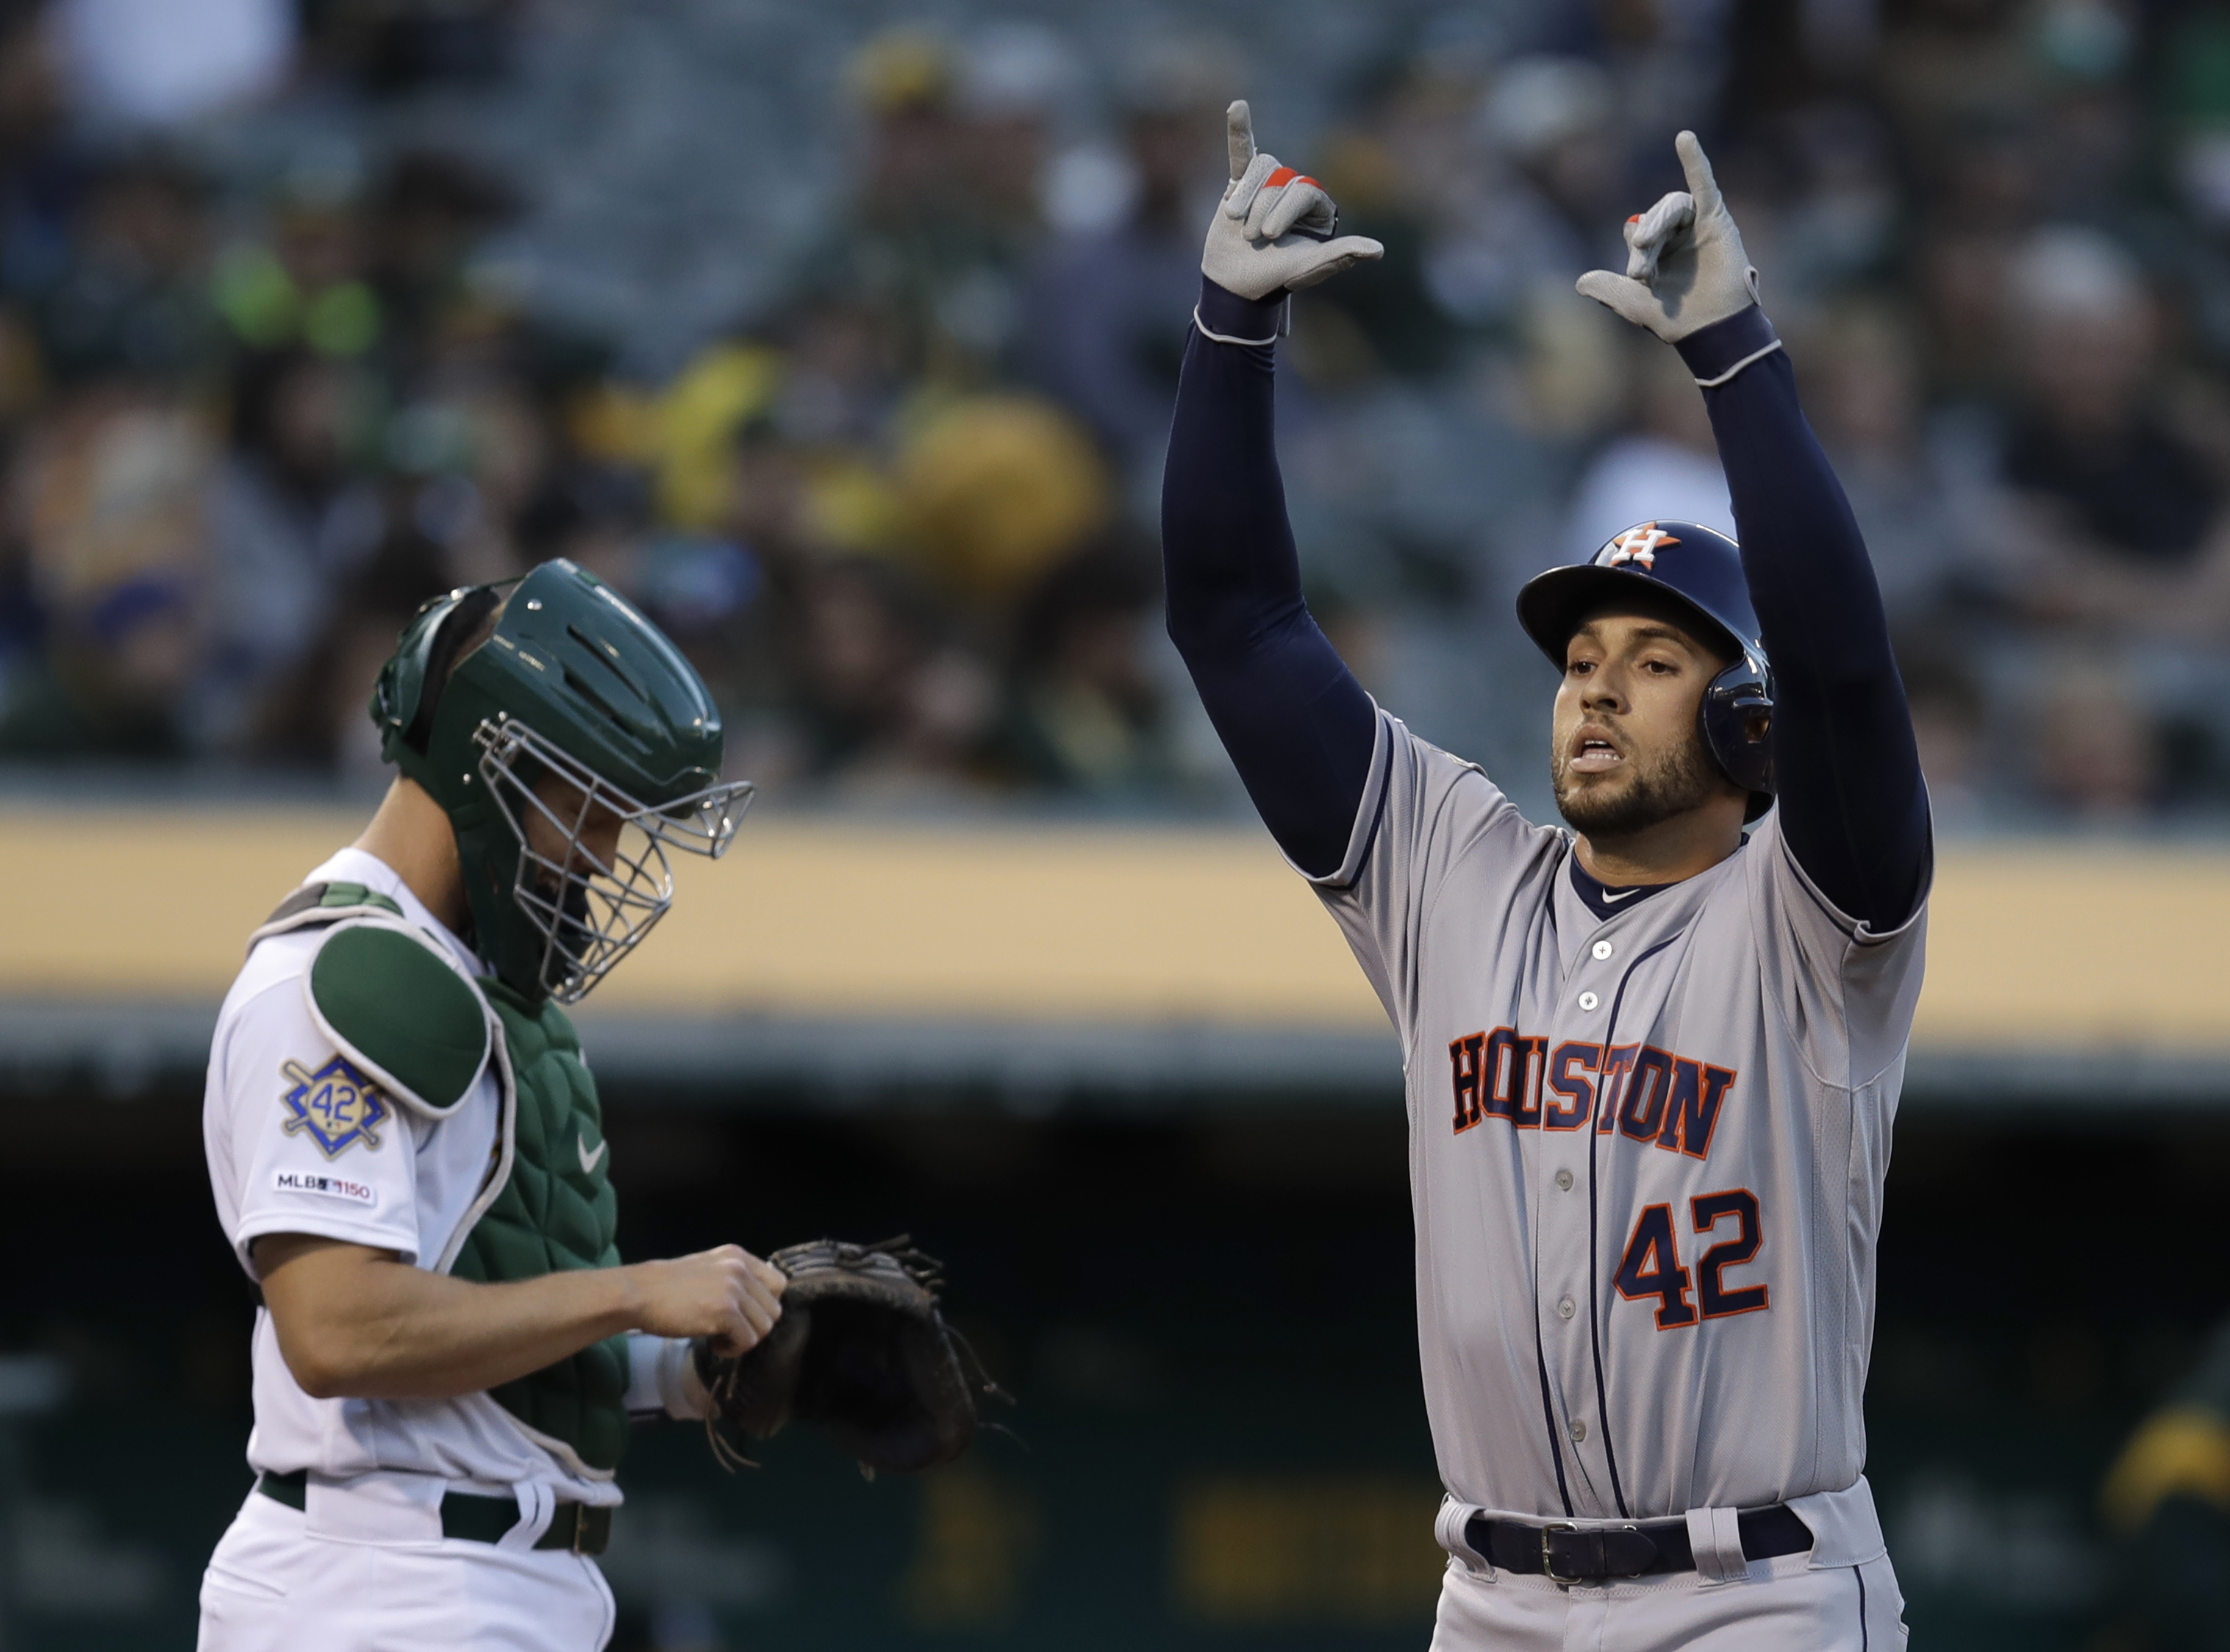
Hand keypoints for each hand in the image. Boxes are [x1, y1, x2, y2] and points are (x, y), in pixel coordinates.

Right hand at [628, 1245, 784, 1355]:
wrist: (639, 1294)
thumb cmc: (667, 1287)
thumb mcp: (708, 1269)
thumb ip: (734, 1278)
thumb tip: (757, 1302)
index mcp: (738, 1256)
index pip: (778, 1283)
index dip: (764, 1305)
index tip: (744, 1315)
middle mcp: (740, 1268)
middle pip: (774, 1309)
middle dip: (754, 1325)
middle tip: (729, 1330)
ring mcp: (734, 1289)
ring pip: (764, 1327)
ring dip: (744, 1339)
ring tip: (720, 1336)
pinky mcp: (725, 1311)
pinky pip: (748, 1340)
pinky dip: (732, 1349)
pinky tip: (713, 1343)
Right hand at [1202, 100, 1382, 300]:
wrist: (1236, 282)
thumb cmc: (1276, 275)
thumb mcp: (1309, 266)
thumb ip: (1341, 254)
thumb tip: (1378, 250)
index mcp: (1318, 206)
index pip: (1304, 191)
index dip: (1284, 211)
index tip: (1269, 237)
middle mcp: (1296, 189)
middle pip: (1281, 180)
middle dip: (1263, 210)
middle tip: (1253, 240)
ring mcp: (1268, 183)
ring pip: (1260, 170)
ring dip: (1246, 197)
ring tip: (1236, 221)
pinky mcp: (1240, 181)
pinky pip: (1241, 151)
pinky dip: (1238, 130)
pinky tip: (1237, 107)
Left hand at [1575, 131, 1759, 343]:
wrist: (1709, 328)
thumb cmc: (1675, 318)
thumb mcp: (1630, 302)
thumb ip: (1606, 289)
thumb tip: (1580, 283)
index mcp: (1657, 248)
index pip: (1635, 229)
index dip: (1634, 247)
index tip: (1635, 276)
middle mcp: (1676, 233)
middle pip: (1653, 218)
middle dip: (1645, 242)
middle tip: (1642, 271)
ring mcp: (1696, 225)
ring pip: (1672, 208)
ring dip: (1658, 224)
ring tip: (1648, 245)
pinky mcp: (1717, 220)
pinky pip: (1704, 185)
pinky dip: (1696, 161)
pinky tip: (1684, 138)